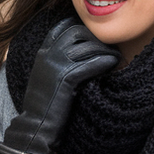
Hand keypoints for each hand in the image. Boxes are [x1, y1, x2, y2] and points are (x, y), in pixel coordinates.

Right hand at [0, 18, 120, 153]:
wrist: (36, 127)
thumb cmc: (44, 108)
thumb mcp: (47, 78)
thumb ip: (58, 64)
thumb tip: (79, 57)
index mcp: (43, 53)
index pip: (62, 27)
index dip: (80, 27)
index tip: (94, 36)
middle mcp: (48, 54)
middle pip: (78, 32)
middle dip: (96, 38)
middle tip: (109, 47)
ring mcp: (56, 65)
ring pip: (87, 46)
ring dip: (105, 50)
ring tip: (117, 57)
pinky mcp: (66, 78)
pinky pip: (91, 62)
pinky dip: (105, 61)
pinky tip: (114, 63)